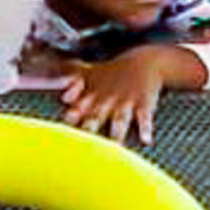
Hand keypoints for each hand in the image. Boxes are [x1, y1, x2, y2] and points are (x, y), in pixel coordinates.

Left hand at [56, 49, 185, 144]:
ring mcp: (125, 102)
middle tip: (86, 144)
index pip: (79, 107)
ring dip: (117, 132)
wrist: (144, 61)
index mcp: (93, 96)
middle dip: (90, 128)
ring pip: (120, 119)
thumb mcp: (90, 73)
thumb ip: (72, 83)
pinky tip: (146, 140)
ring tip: (115, 147)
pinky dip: (145, 129)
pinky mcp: (144, 104)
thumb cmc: (113, 72)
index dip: (72, 115)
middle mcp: (107, 100)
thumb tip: (62, 97)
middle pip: (96, 117)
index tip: (66, 123)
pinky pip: (144, 117)